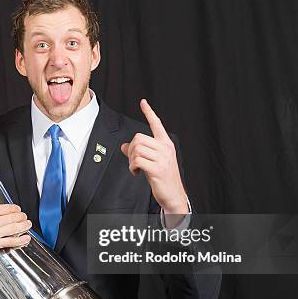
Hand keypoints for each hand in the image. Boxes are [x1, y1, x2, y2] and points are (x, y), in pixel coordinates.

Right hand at [0, 193, 31, 258]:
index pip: (8, 208)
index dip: (16, 209)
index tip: (18, 210)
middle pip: (14, 218)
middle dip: (22, 217)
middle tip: (25, 217)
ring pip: (15, 229)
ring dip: (24, 226)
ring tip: (28, 224)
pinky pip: (11, 242)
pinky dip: (21, 240)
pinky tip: (26, 238)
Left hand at [120, 99, 188, 213]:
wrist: (174, 195)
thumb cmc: (163, 178)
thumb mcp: (152, 162)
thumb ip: (140, 152)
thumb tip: (123, 146)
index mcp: (166, 144)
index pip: (157, 124)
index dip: (149, 113)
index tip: (143, 103)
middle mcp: (165, 148)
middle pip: (138, 138)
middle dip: (130, 149)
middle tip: (133, 161)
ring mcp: (163, 158)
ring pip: (136, 149)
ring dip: (130, 160)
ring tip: (136, 168)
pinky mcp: (157, 169)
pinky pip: (137, 161)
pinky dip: (132, 167)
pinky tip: (137, 173)